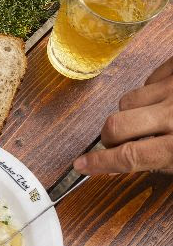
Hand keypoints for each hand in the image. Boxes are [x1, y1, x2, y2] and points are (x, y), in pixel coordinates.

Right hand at [74, 57, 172, 173]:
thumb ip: (158, 163)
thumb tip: (116, 166)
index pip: (130, 156)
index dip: (101, 163)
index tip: (81, 165)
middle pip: (116, 125)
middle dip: (109, 136)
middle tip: (116, 142)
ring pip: (128, 101)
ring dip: (131, 112)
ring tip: (152, 117)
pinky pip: (148, 79)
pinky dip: (151, 90)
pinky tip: (166, 98)